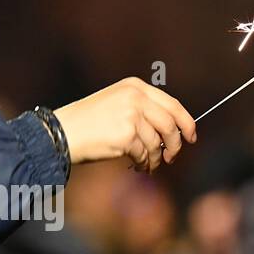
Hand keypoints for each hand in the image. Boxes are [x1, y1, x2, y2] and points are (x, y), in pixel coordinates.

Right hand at [53, 77, 196, 173]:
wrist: (63, 132)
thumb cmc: (88, 123)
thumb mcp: (116, 104)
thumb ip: (143, 111)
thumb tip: (172, 132)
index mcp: (135, 87)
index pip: (173, 104)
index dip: (186, 122)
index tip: (191, 137)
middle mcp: (136, 97)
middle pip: (171, 124)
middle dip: (175, 144)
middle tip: (171, 157)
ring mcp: (132, 116)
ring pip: (158, 143)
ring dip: (156, 158)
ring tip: (147, 165)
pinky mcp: (127, 135)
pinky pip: (145, 155)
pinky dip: (144, 164)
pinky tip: (137, 166)